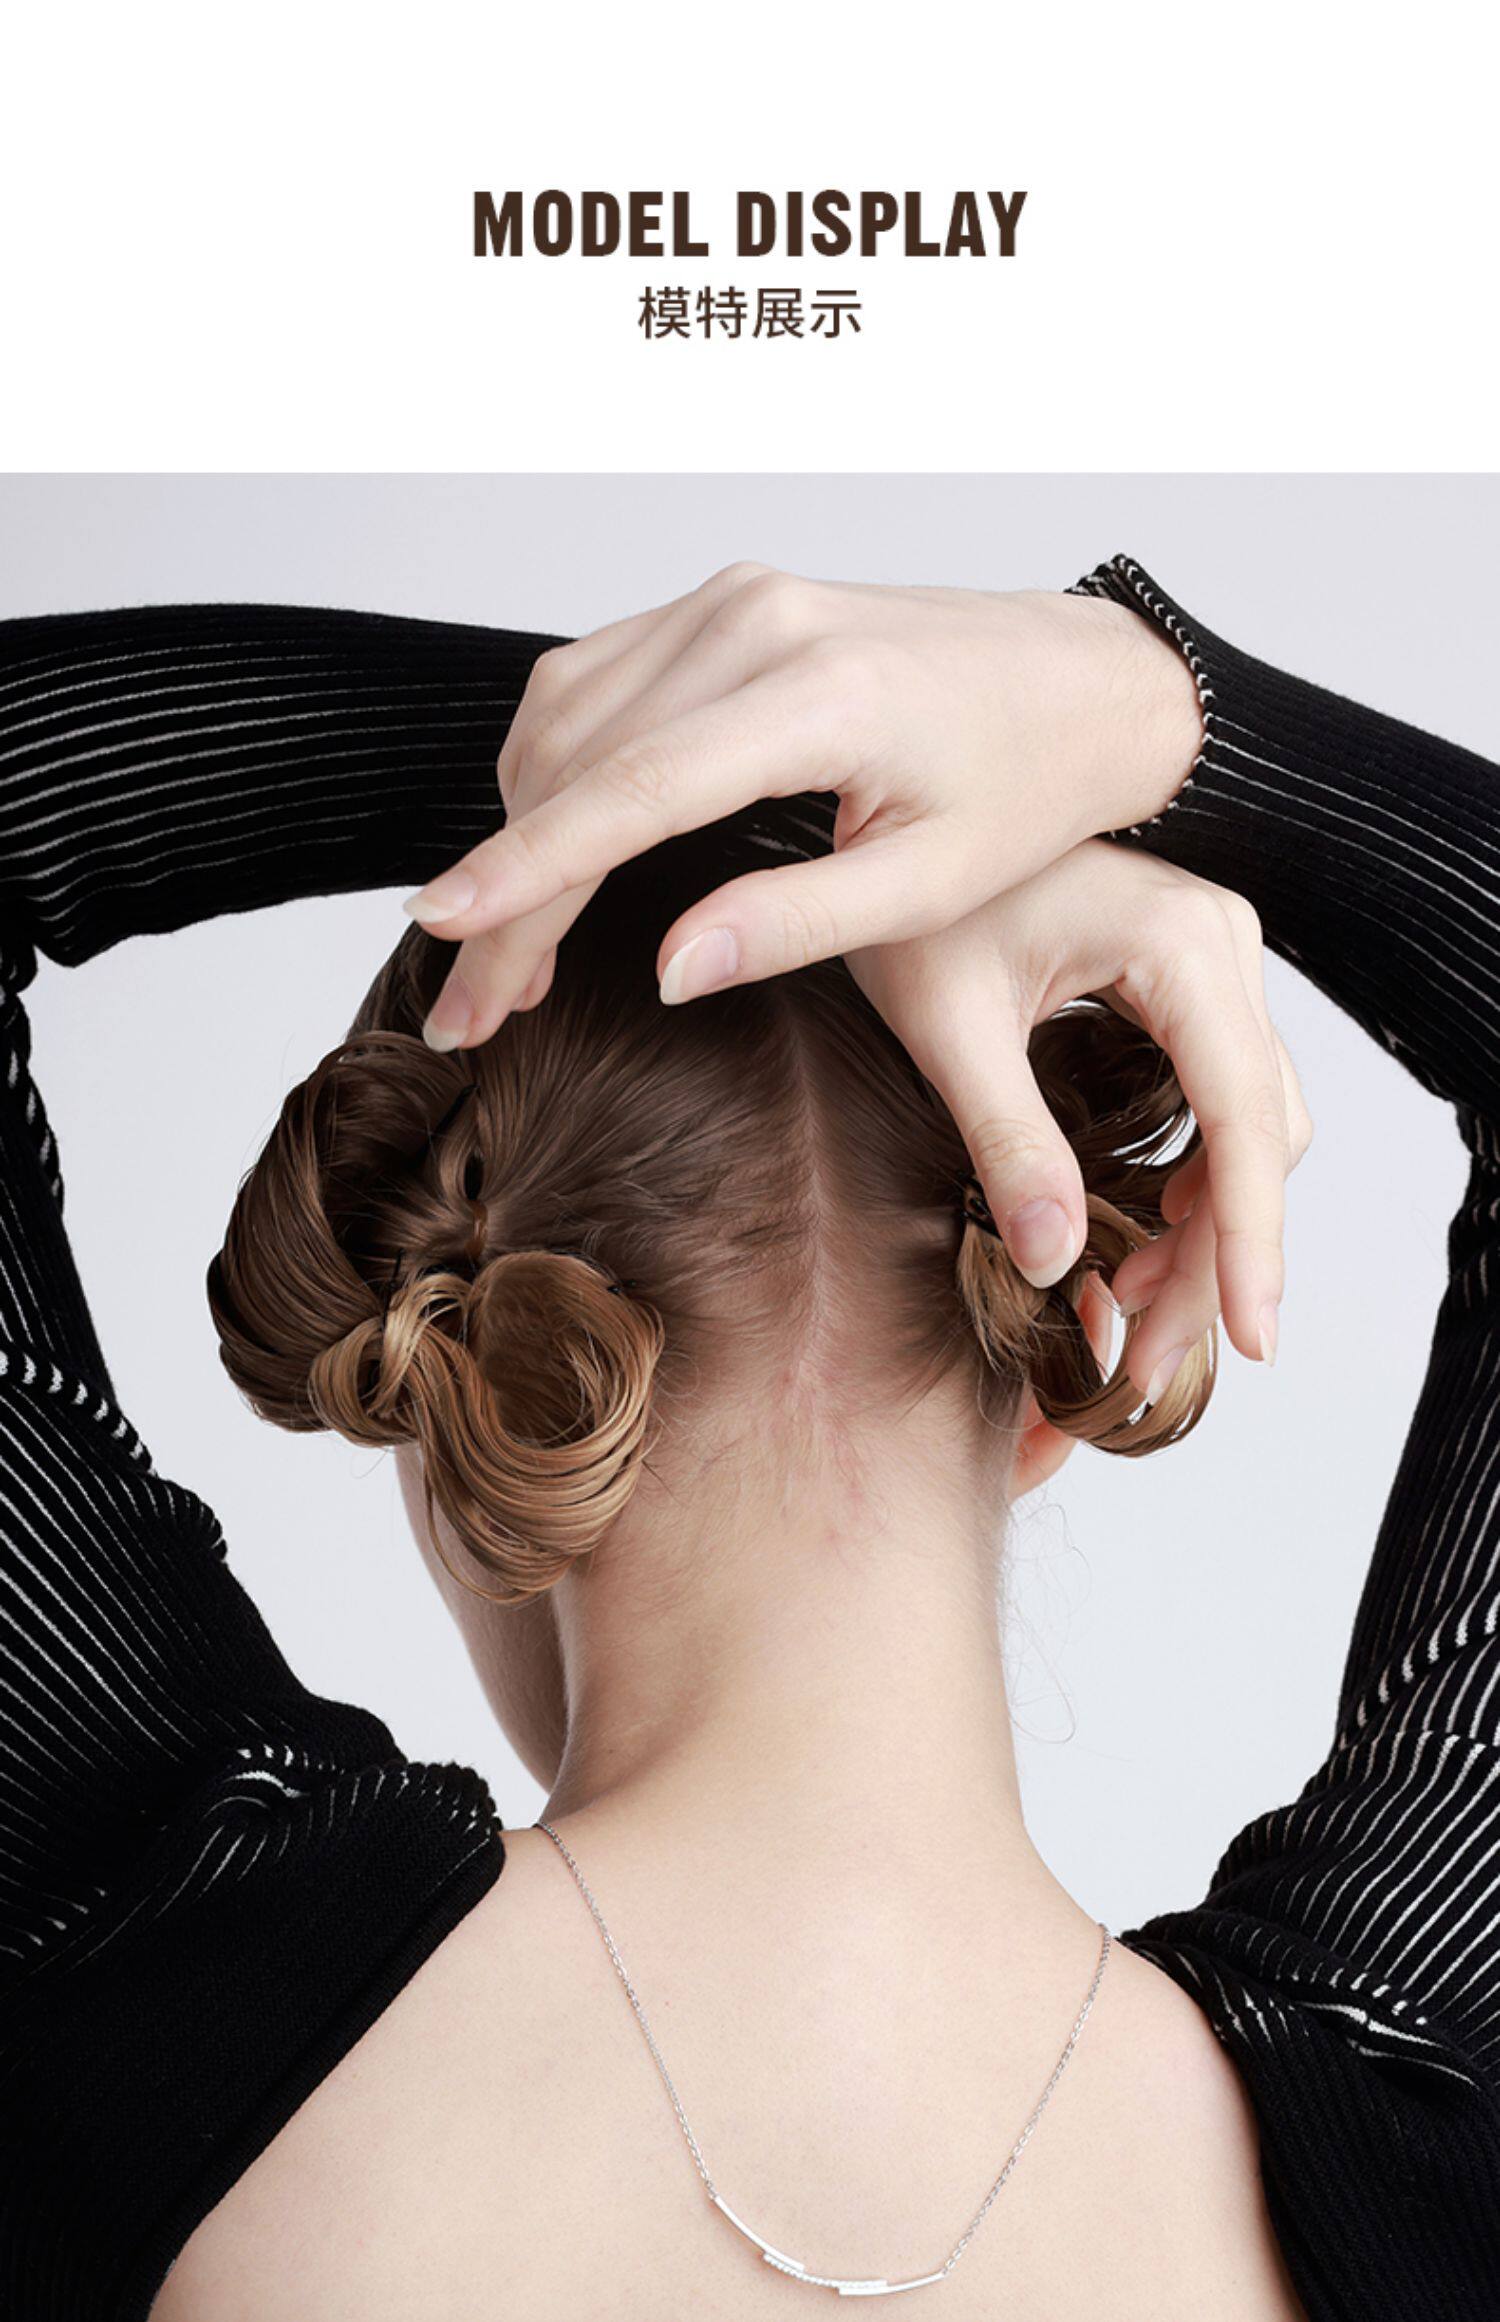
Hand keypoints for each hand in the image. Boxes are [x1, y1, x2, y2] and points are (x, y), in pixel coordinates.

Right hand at [404, 562, 1201, 1043]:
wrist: (1089, 680)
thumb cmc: (1028, 784)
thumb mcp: (929, 884)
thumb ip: (792, 925)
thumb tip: (664, 971)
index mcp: (820, 693)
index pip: (631, 788)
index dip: (527, 871)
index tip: (447, 931)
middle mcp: (759, 618)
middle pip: (577, 763)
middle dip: (508, 893)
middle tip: (471, 1007)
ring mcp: (734, 597)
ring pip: (564, 718)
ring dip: (519, 834)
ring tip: (508, 959)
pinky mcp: (724, 602)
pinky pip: (595, 682)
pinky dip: (554, 771)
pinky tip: (552, 855)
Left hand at [850, 844, 1310, 1385]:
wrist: (895, 813)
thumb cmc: (911, 903)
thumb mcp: (945, 1024)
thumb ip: (1007, 1139)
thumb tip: (1060, 1264)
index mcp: (1180, 944)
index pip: (1246, 1120)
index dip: (1251, 1240)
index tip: (1252, 1339)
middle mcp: (1221, 944)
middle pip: (1259, 1136)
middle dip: (1213, 1257)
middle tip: (1146, 1362)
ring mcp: (1211, 959)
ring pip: (1248, 1125)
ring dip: (1205, 1225)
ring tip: (1133, 1316)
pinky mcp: (1183, 980)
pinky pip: (1219, 1097)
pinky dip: (1191, 1176)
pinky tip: (1141, 1238)